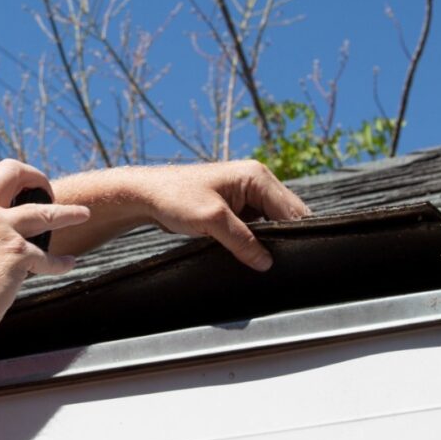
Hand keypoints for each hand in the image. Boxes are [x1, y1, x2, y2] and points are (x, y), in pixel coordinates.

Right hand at [0, 160, 89, 355]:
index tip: (10, 192)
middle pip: (10, 172)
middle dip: (33, 176)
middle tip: (44, 188)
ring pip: (43, 211)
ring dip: (67, 212)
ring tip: (83, 214)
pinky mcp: (16, 253)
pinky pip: (47, 257)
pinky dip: (60, 262)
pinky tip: (68, 263)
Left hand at [134, 160, 309, 270]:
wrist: (145, 195)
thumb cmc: (174, 197)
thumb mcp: (212, 220)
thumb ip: (243, 242)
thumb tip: (266, 263)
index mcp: (257, 176)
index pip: (292, 210)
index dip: (295, 234)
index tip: (293, 258)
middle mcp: (258, 182)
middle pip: (288, 215)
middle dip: (285, 237)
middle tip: (281, 262)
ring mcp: (249, 195)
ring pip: (275, 222)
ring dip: (271, 240)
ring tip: (266, 259)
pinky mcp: (239, 208)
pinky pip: (260, 226)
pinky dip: (259, 240)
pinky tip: (254, 254)